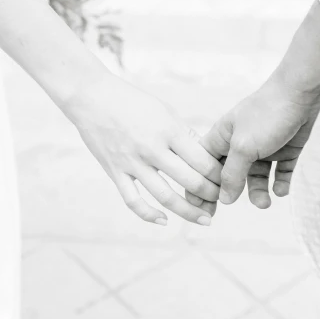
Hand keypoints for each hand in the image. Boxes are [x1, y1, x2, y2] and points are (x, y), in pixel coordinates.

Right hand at [64, 73, 222, 224]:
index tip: (228, 181)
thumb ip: (185, 135)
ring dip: (189, 212)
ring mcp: (132, 162)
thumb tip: (206, 156)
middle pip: (190, 180)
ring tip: (205, 219)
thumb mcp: (164, 111)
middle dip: (211, 194)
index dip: (220, 175)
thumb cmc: (132, 102)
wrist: (91, 97)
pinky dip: (149, 215)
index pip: (203, 161)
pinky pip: (134, 201)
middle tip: (221, 199)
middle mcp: (152, 148)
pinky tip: (165, 220)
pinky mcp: (115, 172)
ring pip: (166, 196)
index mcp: (169, 130)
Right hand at [187, 74, 319, 209]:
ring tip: (266, 203)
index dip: (200, 186)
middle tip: (218, 215)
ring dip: (258, 192)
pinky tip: (280, 191)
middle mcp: (240, 144)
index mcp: (222, 138)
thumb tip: (224, 200)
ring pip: (255, 178)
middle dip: (226, 194)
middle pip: (228, 175)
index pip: (204, 166)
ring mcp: (263, 147)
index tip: (201, 207)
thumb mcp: (243, 147)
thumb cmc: (266, 114)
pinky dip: (279, 184)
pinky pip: (279, 173)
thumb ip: (232, 175)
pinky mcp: (284, 150)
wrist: (301, 93)